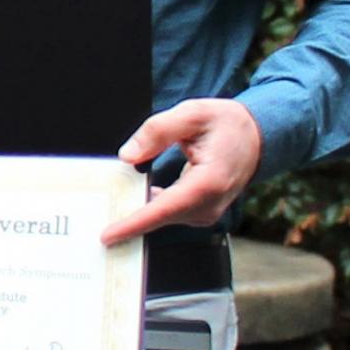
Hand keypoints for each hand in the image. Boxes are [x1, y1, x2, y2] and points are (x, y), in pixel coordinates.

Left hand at [103, 97, 262, 242]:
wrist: (257, 136)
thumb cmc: (227, 124)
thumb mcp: (193, 113)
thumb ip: (158, 130)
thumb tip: (128, 155)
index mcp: (209, 181)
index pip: (165, 209)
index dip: (135, 224)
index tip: (108, 236)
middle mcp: (210, 203)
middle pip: (160, 217)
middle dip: (127, 220)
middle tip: (92, 219)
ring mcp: (207, 211)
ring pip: (162, 217)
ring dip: (136, 213)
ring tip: (106, 208)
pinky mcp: (200, 211)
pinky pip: (168, 214)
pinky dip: (148, 209)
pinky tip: (130, 199)